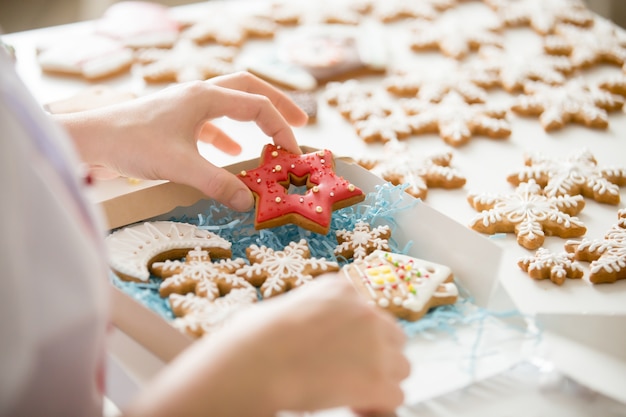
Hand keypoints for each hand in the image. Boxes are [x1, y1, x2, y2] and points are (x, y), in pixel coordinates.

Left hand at [57, 72, 307, 210]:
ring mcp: (186, 105)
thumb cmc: (132, 143)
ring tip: (272, 137)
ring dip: (255, 117)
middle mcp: (198, 94)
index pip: (257, 106)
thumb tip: (248, 203)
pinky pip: (212, 121)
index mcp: (205, 97)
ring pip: (231, 103)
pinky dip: (228, 134)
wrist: (92, 139)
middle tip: (300, 122)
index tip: (292, 153)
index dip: (281, 128)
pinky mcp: (175, 120)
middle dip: (278, 104)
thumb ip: (217, 184)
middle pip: (249, 89)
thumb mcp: (180, 166)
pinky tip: (231, 153)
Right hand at [125, 276, 409, 416]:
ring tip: (354, 394)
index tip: (345, 352)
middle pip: (394, 337)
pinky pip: (396, 397)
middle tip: (352, 374)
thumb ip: (305, 313)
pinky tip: (356, 409)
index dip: (359, 336)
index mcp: (340, 289)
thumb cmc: (251, 338)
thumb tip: (301, 332)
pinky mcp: (376, 379)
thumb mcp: (280, 308)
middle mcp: (364, 310)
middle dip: (378, 356)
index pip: (369, 310)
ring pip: (402, 366)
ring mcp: (374, 344)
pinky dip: (379, 407)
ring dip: (383, 381)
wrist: (254, 362)